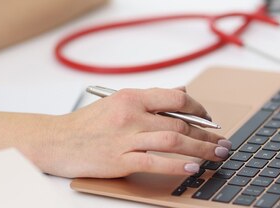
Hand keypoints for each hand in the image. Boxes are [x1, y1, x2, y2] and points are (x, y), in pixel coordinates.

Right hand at [34, 87, 231, 177]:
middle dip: (207, 134)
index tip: (211, 120)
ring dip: (201, 148)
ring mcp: (125, 138)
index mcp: (131, 97)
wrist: (55, 141)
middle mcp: (130, 115)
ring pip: (173, 140)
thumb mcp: (116, 103)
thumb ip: (148, 99)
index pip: (176, 99)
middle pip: (180, 122)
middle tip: (223, 143)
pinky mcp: (119, 160)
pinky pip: (156, 162)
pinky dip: (177, 165)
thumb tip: (181, 93)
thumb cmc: (85, 124)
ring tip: (216, 155)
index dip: (200, 110)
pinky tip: (193, 167)